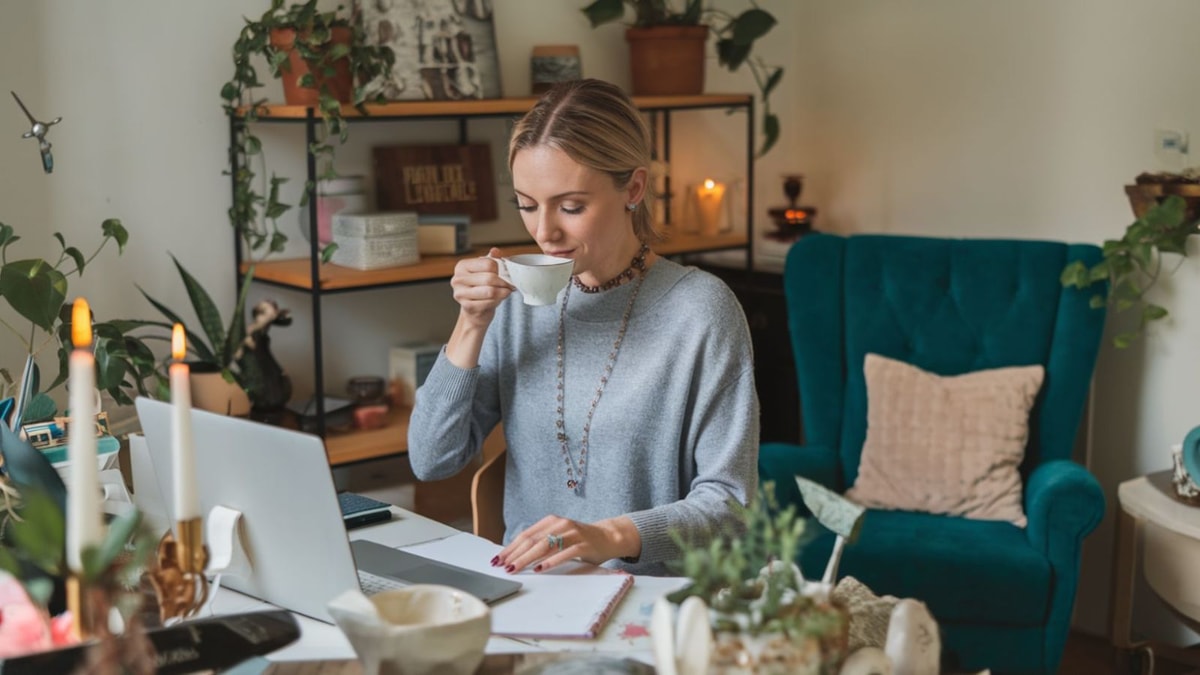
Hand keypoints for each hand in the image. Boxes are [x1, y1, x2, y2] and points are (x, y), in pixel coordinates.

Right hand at [450, 247, 513, 324]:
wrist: (475, 310)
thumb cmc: (481, 287)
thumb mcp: (486, 271)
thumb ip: (492, 259)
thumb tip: (495, 251)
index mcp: (462, 266)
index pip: (488, 264)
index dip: (502, 269)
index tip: (508, 273)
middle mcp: (458, 279)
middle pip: (490, 278)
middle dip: (504, 282)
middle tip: (511, 284)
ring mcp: (460, 293)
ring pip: (490, 291)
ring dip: (503, 292)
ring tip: (507, 291)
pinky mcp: (467, 307)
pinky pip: (489, 302)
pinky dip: (498, 301)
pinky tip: (499, 299)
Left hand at [493, 515, 639, 573]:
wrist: (609, 536)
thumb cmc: (580, 540)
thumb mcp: (559, 536)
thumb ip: (541, 542)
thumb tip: (515, 555)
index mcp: (551, 521)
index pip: (525, 535)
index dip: (510, 548)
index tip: (498, 559)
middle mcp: (560, 524)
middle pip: (532, 540)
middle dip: (515, 554)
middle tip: (502, 567)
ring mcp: (572, 534)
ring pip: (545, 546)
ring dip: (527, 559)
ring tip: (515, 568)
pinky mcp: (583, 545)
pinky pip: (565, 553)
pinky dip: (551, 561)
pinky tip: (540, 569)